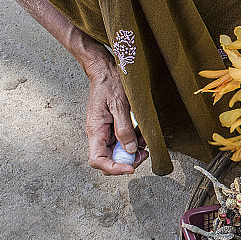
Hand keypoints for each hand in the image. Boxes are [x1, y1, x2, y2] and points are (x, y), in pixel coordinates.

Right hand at [85, 60, 147, 175]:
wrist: (105, 70)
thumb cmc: (110, 83)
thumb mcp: (119, 105)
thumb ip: (124, 129)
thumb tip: (130, 149)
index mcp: (95, 131)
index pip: (97, 161)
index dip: (114, 168)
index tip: (130, 167)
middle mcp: (97, 135)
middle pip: (108, 160)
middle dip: (127, 161)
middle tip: (144, 154)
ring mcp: (104, 132)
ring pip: (116, 153)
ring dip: (131, 153)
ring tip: (145, 144)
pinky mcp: (110, 128)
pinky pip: (120, 142)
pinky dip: (132, 143)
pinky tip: (141, 136)